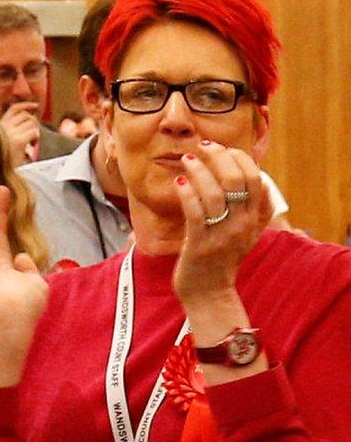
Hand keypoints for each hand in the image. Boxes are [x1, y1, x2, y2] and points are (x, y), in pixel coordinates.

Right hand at [0, 102, 40, 165]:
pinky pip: (34, 132)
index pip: (14, 109)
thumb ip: (10, 131)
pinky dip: (36, 137)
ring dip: (35, 130)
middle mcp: (3, 128)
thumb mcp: (1, 143)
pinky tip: (32, 146)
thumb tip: (28, 121)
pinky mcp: (18, 142)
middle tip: (33, 134)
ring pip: (31, 122)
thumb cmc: (0, 162)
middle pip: (25, 114)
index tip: (35, 106)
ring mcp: (11, 134)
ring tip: (32, 143)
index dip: (26, 105)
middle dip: (33, 121)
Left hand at [172, 141, 270, 304]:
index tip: (223, 149)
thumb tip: (261, 180)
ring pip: (214, 193)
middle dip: (219, 157)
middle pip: (236, 180)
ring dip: (198, 170)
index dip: (240, 158)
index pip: (255, 179)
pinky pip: (195, 213)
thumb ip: (257, 210)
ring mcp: (221, 236)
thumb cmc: (223, 260)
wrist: (209, 294)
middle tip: (203, 147)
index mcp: (254, 220)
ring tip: (187, 159)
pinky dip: (187, 193)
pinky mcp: (199, 245)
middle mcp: (242, 226)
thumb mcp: (247, 235)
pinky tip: (179, 183)